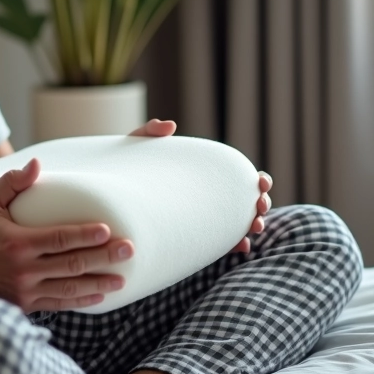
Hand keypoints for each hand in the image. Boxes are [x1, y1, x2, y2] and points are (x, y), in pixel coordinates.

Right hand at [0, 158, 134, 311]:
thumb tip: (36, 163)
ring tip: (121, 279)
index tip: (108, 230)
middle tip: (128, 251)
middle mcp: (24, 270)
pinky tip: (98, 296)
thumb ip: (11, 183)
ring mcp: (25, 291)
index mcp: (17, 243)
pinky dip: (80, 301)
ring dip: (98, 284)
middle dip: (103, 258)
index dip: (85, 235)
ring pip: (69, 288)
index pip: (59, 238)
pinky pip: (58, 304)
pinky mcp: (24, 306)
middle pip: (72, 264)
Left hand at [127, 120, 271, 254]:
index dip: (257, 179)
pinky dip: (234, 245)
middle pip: (247, 200)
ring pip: (239, 223)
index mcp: (204, 173)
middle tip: (259, 207)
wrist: (111, 194)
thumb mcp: (137, 147)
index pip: (239, 176)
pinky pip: (220, 243)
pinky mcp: (192, 235)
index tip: (261, 183)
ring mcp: (204, 217)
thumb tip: (170, 126)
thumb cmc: (126, 166)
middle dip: (261, 203)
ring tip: (255, 227)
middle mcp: (209, 196)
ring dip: (252, 225)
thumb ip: (151, 132)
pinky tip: (240, 247)